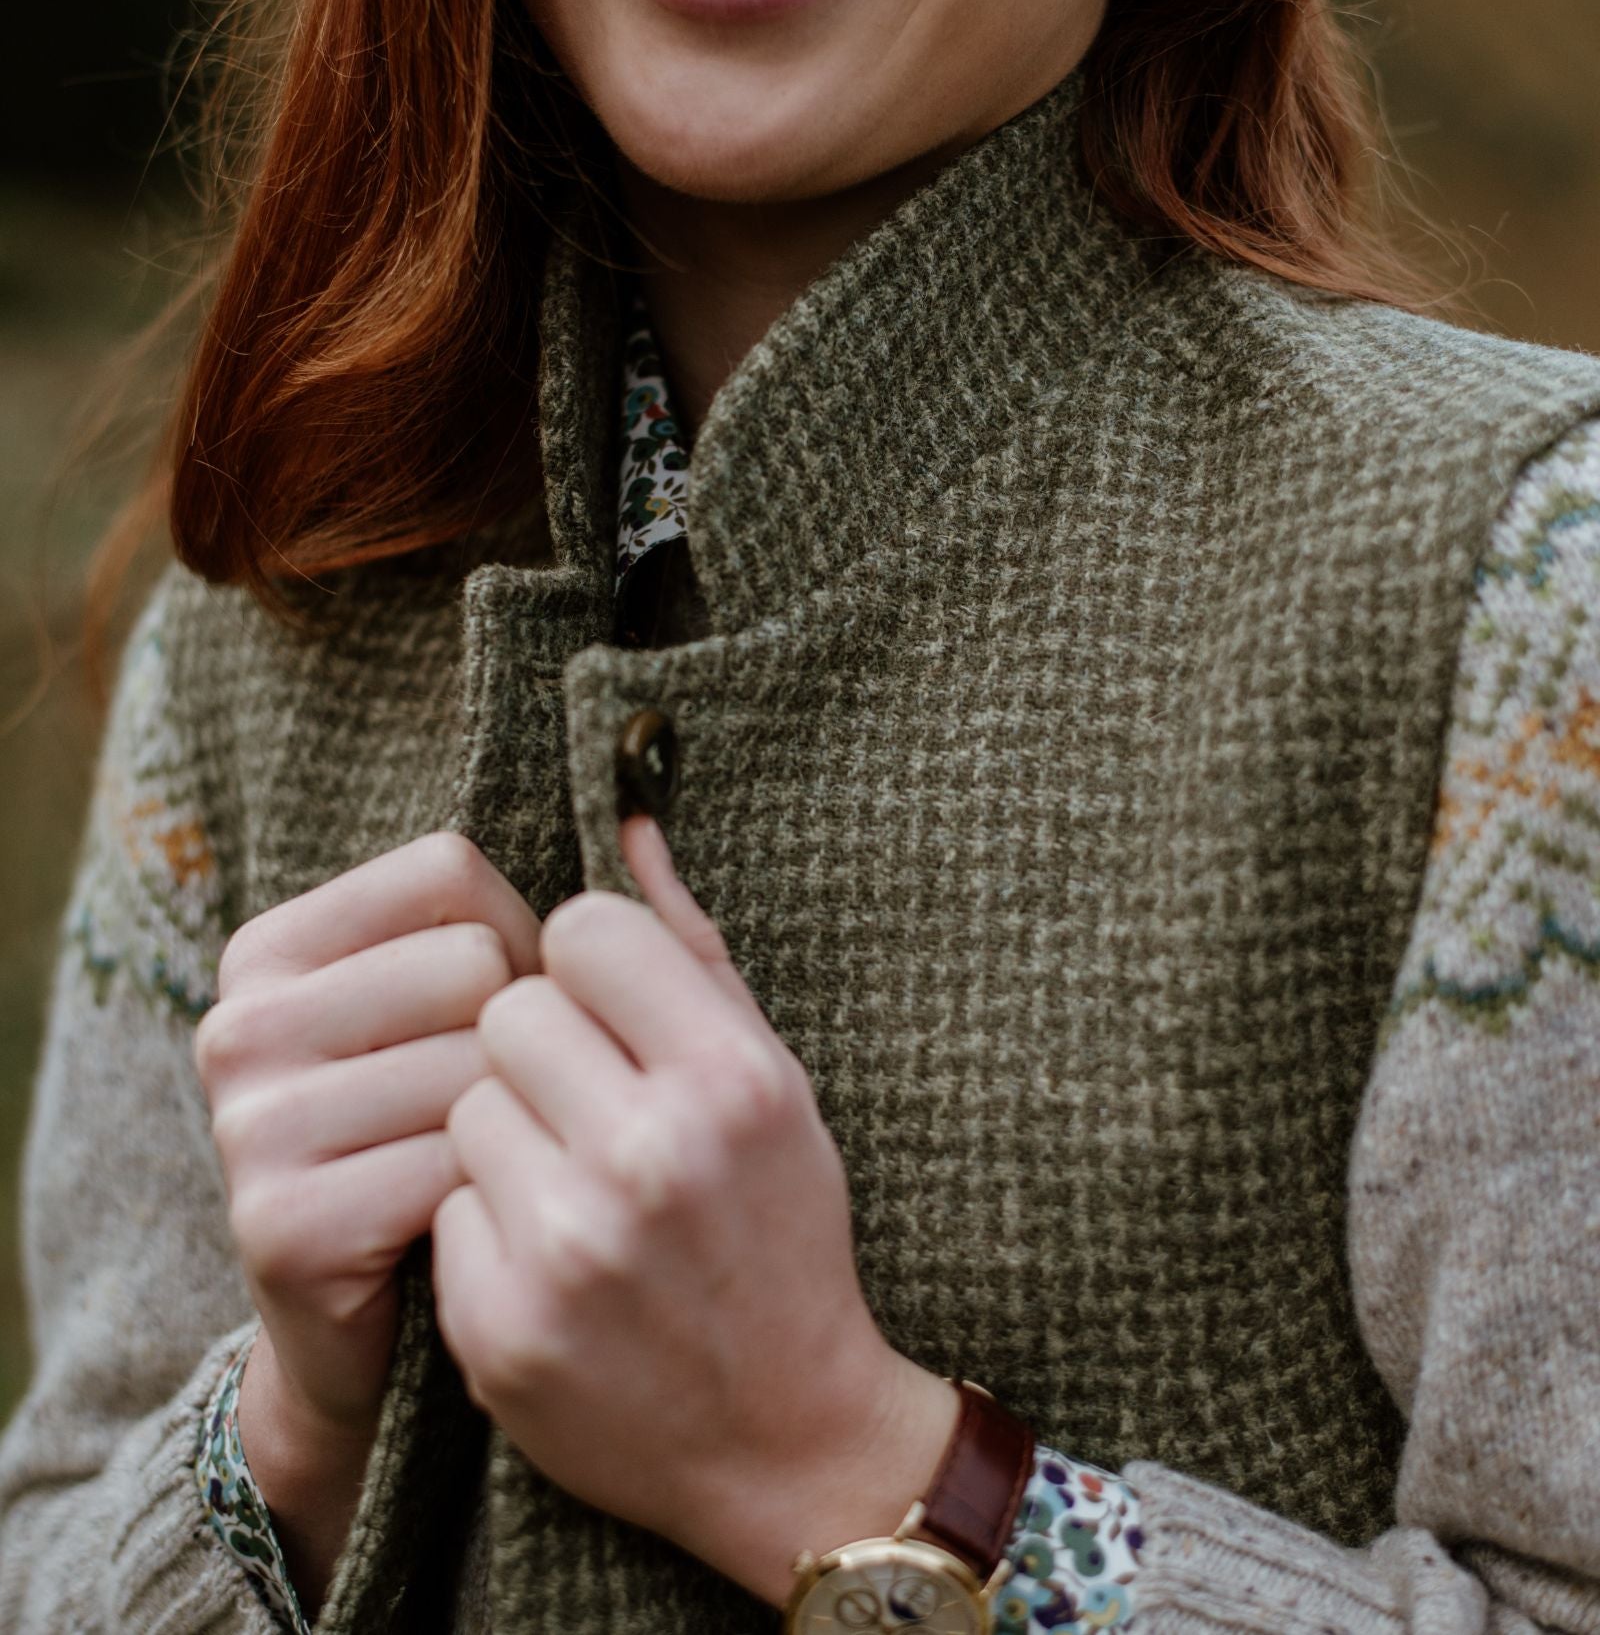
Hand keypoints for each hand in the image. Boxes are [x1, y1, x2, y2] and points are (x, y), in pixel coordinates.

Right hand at [194, 833, 540, 1440]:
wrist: (386, 1339)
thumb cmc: (452, 1141)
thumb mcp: (479, 1015)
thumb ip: (567, 921)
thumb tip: (646, 814)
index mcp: (270, 948)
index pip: (449, 870)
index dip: (517, 940)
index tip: (501, 1012)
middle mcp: (237, 1023)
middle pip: (470, 963)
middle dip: (521, 1038)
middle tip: (500, 1106)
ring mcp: (250, 1124)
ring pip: (478, 1062)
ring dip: (519, 1121)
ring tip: (490, 1164)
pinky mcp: (283, 1222)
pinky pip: (462, 1162)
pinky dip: (500, 1196)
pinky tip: (472, 1223)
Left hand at [433, 816, 958, 1605]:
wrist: (786, 1440)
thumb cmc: (779, 1228)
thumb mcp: (771, 1080)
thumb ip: (689, 947)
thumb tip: (625, 813)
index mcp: (732, 1079)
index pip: (587, 929)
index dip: (591, 963)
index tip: (613, 1010)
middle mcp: (652, 1157)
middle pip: (508, 1011)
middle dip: (537, 1047)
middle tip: (586, 1102)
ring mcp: (571, 1248)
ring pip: (464, 1104)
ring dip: (505, 1133)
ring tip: (570, 1182)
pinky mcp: (500, 1327)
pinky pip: (444, 1206)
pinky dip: (483, 1224)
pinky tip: (545, 1258)